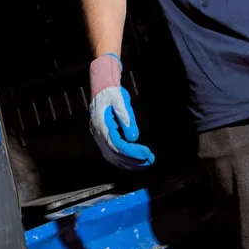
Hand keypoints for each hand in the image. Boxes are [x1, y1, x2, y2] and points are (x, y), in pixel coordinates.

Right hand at [87, 54, 153, 169]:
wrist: (101, 84)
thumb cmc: (112, 92)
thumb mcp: (121, 101)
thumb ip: (127, 119)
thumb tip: (133, 138)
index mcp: (101, 124)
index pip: (117, 145)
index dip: (132, 152)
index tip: (146, 153)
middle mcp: (98, 133)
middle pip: (114, 154)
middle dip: (133, 160)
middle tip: (150, 160)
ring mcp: (98, 136)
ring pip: (112, 156)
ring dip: (129, 162)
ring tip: (146, 163)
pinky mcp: (102, 136)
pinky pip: (112, 153)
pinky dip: (124, 159)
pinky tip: (135, 160)